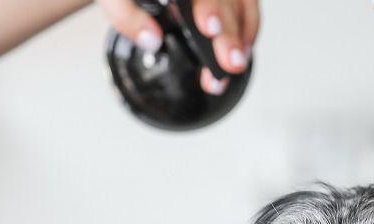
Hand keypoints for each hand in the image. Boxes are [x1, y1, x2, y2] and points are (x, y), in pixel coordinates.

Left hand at [94, 0, 259, 94]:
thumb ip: (126, 16)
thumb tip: (151, 39)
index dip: (210, 7)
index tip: (207, 27)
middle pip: (224, 0)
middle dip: (229, 33)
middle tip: (230, 61)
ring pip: (240, 5)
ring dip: (241, 37)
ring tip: (234, 66)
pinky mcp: (223, 0)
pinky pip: (247, 8)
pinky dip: (247, 31)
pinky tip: (241, 51)